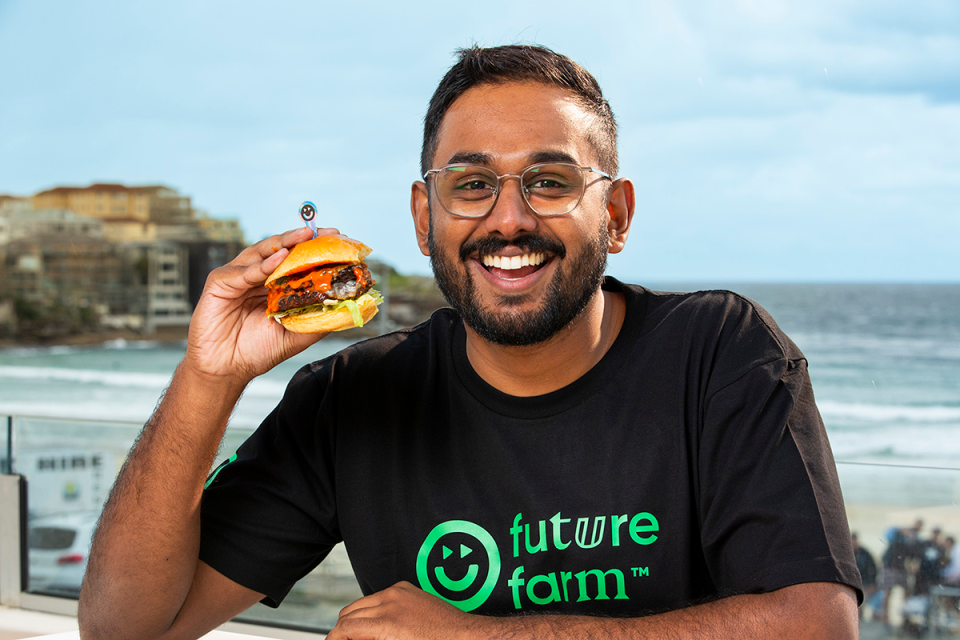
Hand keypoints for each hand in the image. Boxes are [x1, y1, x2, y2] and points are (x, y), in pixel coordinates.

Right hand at [184, 226, 330, 384]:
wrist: (225, 369)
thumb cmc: (257, 351)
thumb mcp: (295, 335)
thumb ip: (317, 321)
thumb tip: (347, 309)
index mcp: (274, 285)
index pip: (297, 261)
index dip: (315, 250)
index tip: (338, 240)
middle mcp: (257, 276)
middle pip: (281, 250)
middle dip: (304, 240)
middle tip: (325, 233)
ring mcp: (238, 276)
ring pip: (263, 253)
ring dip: (285, 243)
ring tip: (305, 235)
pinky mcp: (220, 281)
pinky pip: (245, 270)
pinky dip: (263, 264)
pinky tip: (280, 257)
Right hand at [328, 581, 493, 639]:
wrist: (464, 637)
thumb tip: (353, 639)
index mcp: (388, 624)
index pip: (346, 628)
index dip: (334, 639)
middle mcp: (390, 602)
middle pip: (348, 614)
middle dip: (343, 631)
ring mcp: (398, 592)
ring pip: (360, 604)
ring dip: (355, 620)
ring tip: (360, 637)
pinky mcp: (405, 588)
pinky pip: (377, 596)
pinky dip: (371, 610)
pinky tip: (377, 625)